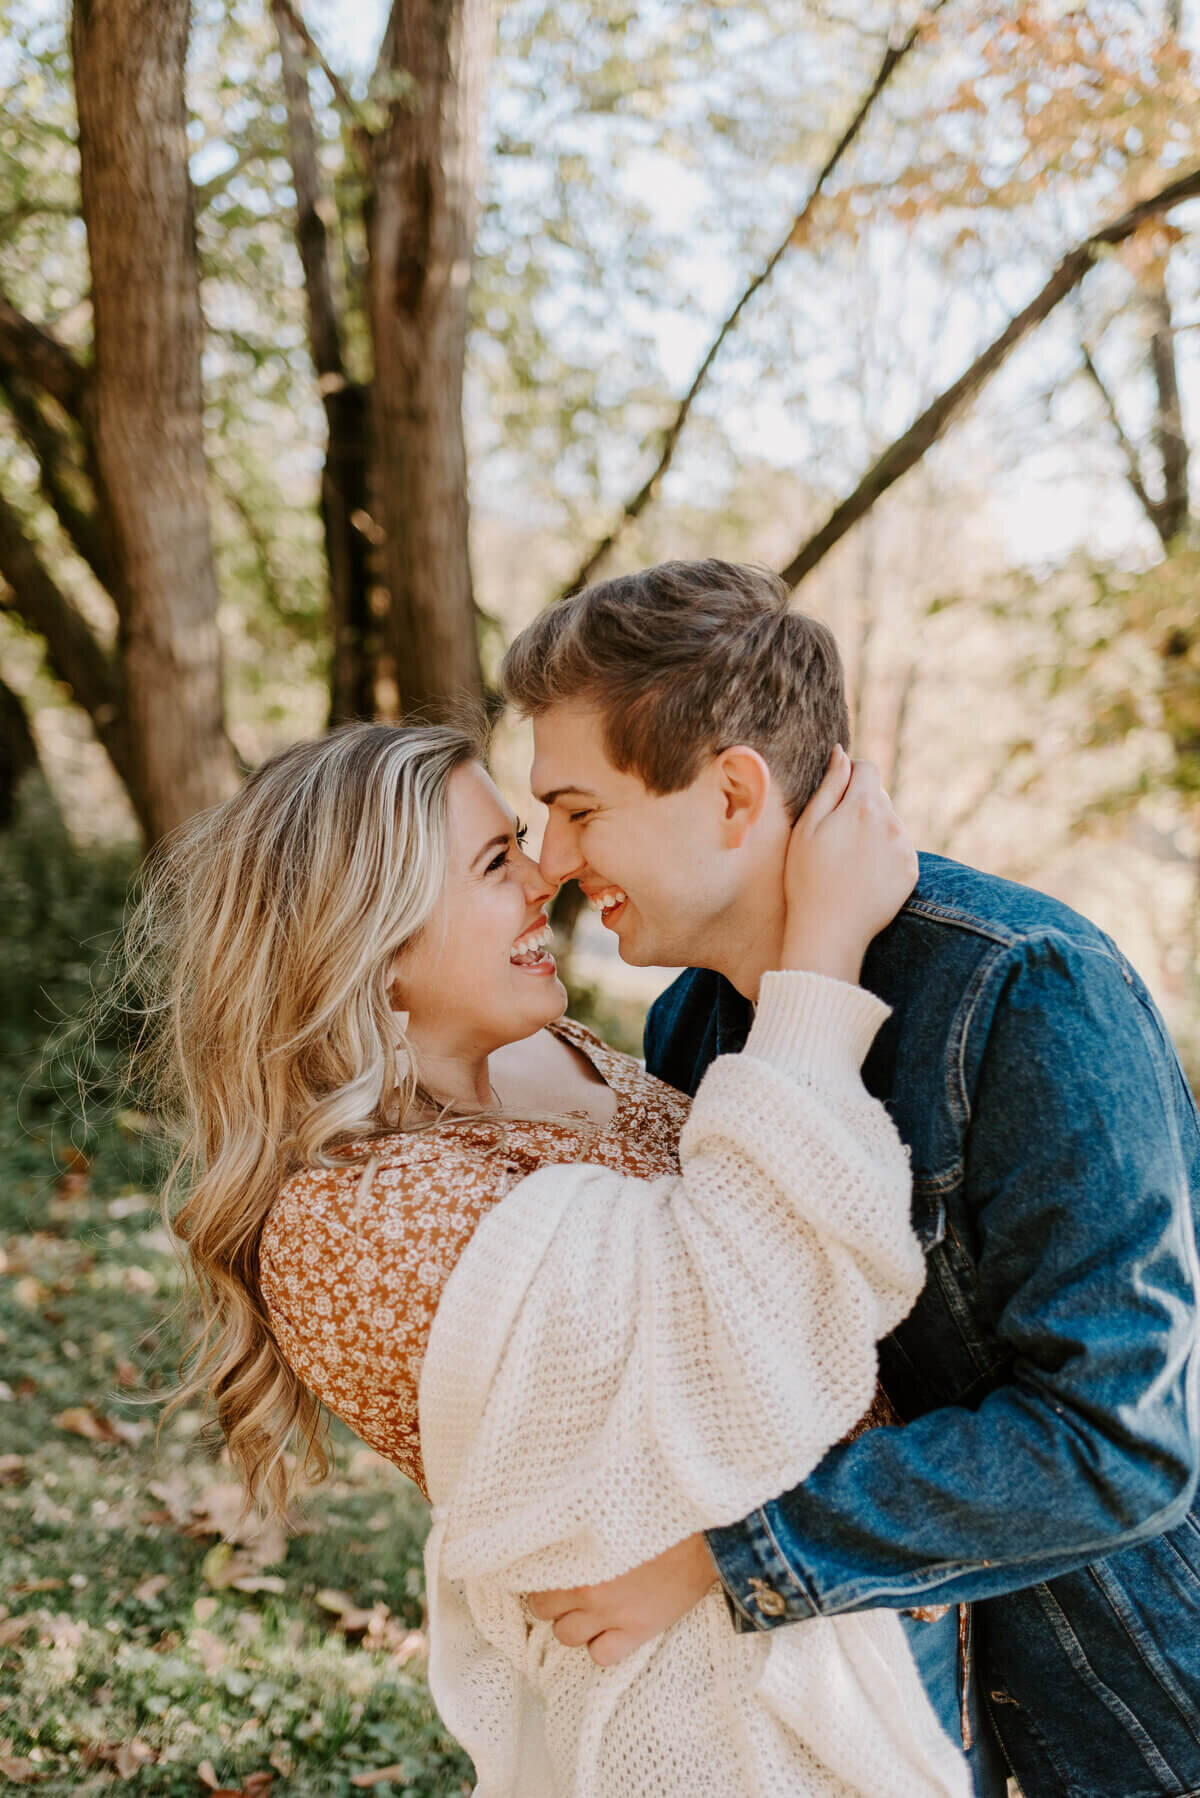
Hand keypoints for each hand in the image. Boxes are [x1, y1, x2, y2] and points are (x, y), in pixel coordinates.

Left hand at [525, 1533, 717, 1666]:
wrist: (704, 1539)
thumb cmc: (658, 1517)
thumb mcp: (609, 1513)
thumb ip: (579, 1527)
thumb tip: (555, 1527)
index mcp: (578, 1552)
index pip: (533, 1575)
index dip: (538, 1575)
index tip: (546, 1573)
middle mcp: (588, 1587)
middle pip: (543, 1609)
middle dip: (552, 1601)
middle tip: (567, 1591)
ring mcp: (611, 1613)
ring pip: (566, 1636)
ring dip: (573, 1624)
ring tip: (589, 1611)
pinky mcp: (636, 1632)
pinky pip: (601, 1656)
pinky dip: (601, 1647)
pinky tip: (611, 1631)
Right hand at [782, 747, 917, 983]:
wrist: (829, 931)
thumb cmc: (806, 878)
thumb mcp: (807, 827)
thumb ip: (829, 785)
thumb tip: (841, 753)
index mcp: (863, 806)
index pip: (866, 768)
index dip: (848, 776)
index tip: (834, 798)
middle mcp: (891, 822)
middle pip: (878, 795)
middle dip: (859, 804)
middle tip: (835, 836)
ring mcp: (904, 848)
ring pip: (889, 822)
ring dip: (873, 829)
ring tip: (847, 860)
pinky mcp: (911, 871)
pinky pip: (899, 848)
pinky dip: (884, 853)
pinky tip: (862, 873)